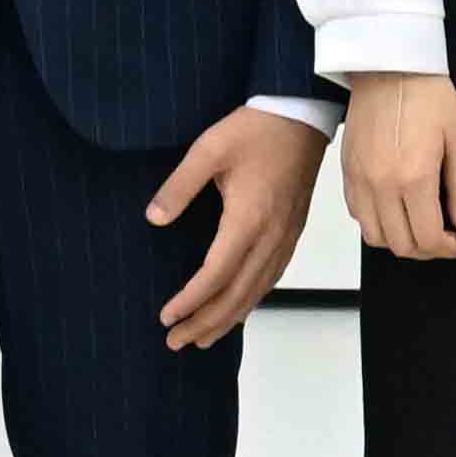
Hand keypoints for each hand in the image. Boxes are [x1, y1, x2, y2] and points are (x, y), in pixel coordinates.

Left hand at [148, 108, 326, 348]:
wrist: (302, 113)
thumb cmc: (256, 128)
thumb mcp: (208, 149)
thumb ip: (178, 187)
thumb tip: (153, 219)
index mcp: (248, 218)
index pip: (216, 275)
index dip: (191, 301)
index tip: (166, 318)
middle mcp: (271, 236)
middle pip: (238, 294)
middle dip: (206, 322)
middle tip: (176, 343)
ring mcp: (286, 236)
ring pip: (258, 291)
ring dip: (229, 318)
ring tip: (203, 339)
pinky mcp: (292, 231)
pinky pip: (272, 277)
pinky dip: (251, 300)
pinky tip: (239, 308)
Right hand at [348, 66, 455, 260]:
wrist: (389, 68)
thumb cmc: (429, 98)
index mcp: (414, 178)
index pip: (429, 238)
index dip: (450, 249)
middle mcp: (382, 186)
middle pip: (402, 245)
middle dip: (429, 250)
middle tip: (448, 236)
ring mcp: (360, 181)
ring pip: (376, 238)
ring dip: (402, 241)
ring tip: (422, 225)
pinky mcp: (347, 174)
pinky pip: (359, 216)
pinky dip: (379, 224)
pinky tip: (399, 209)